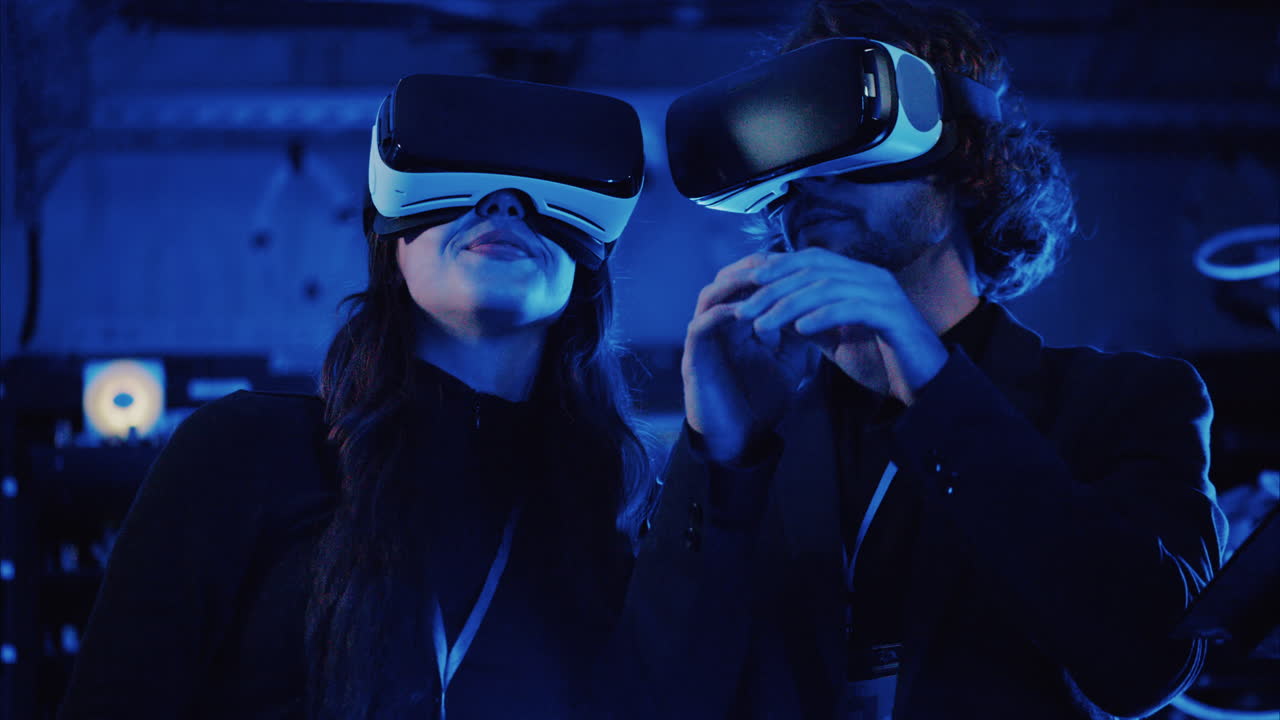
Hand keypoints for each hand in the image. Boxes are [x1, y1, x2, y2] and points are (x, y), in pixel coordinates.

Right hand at [683, 253, 815, 462]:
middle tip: (780, 260)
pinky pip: (701, 325)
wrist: (740, 441)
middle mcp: (717, 324)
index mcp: (738, 323)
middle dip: (753, 267)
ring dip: (734, 284)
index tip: (797, 263)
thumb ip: (800, 336)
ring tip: (762, 279)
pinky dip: (721, 314)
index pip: (749, 283)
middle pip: (728, 279)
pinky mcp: (693, 357)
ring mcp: (703, 339)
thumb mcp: (790, 364)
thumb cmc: (762, 403)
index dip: (770, 269)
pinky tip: (744, 312)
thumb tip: (821, 306)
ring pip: (710, 295)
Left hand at [734, 248, 949, 399]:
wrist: (925, 386)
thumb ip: (808, 320)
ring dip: (790, 306)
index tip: (742, 288)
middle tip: (744, 311)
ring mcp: (884, 293)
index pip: (808, 260)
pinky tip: (800, 330)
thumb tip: (771, 310)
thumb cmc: (880, 361)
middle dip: (773, 290)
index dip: (774, 269)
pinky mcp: (893, 316)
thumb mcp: (835, 338)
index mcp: (857, 276)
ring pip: (827, 286)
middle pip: (813, 270)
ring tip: (763, 326)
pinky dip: (823, 316)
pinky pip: (852, 308)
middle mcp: (871, 277)